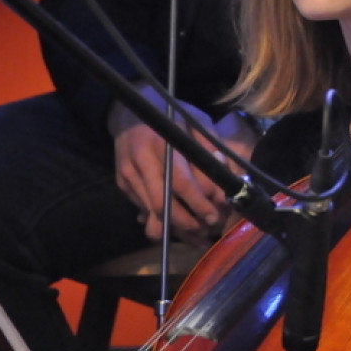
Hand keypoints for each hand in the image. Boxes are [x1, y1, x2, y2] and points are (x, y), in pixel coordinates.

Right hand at [109, 84, 256, 245]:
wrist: (129, 113)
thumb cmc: (170, 115)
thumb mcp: (195, 121)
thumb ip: (210, 148)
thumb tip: (228, 180)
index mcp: (160, 143)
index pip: (179, 181)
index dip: (199, 201)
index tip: (217, 211)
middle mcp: (140, 162)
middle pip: (162, 204)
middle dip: (188, 222)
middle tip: (209, 228)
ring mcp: (128, 176)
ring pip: (152, 213)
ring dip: (177, 229)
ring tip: (199, 236)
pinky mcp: (123, 186)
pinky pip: (144, 211)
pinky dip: (164, 223)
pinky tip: (182, 228)